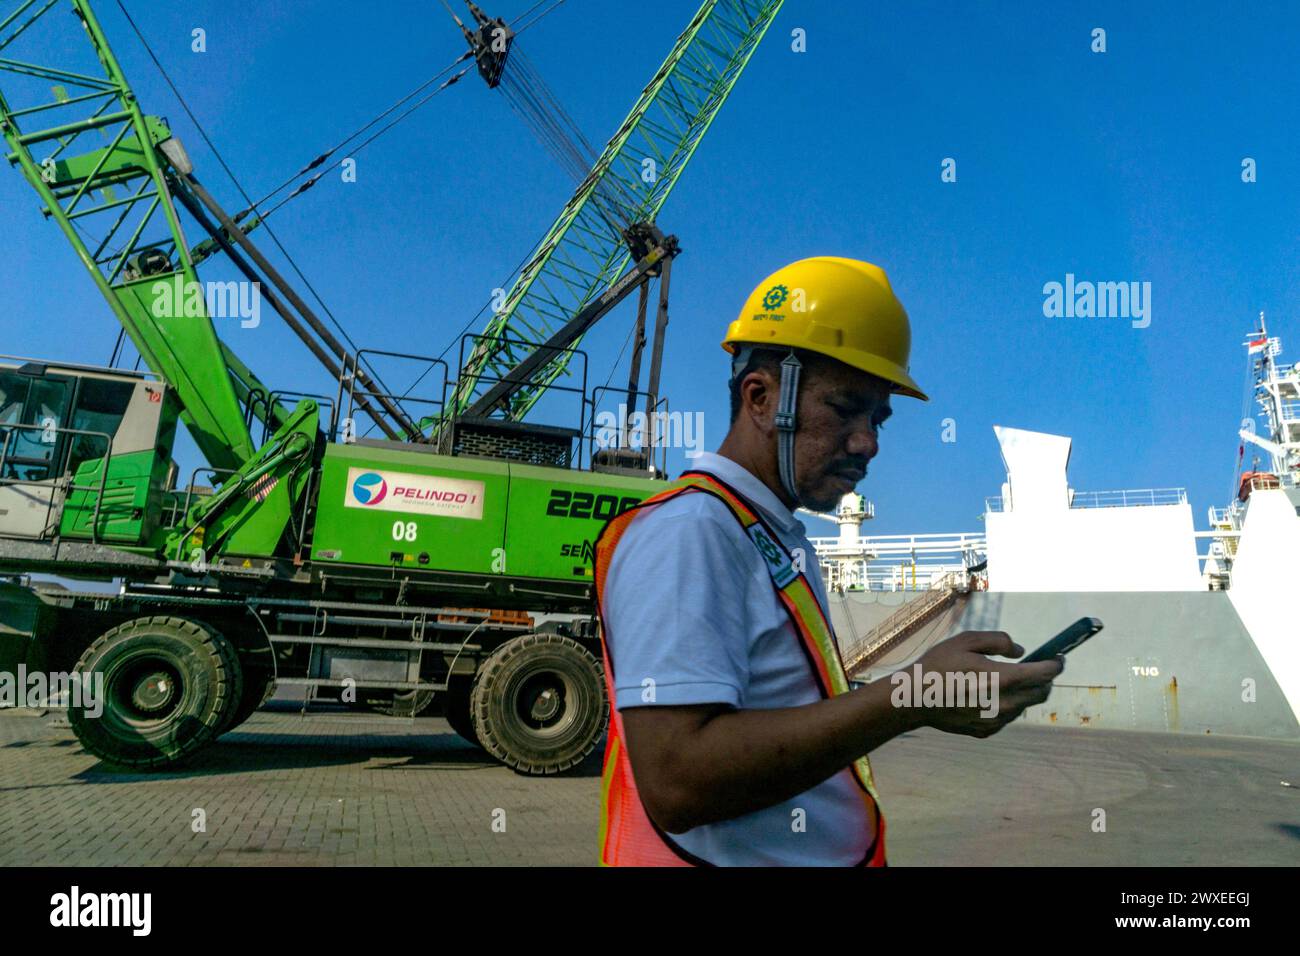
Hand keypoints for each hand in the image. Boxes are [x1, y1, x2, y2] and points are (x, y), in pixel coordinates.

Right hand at [905, 631, 1063, 737]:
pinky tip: (988, 695)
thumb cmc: (938, 665)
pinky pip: (1007, 717)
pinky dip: (1007, 705)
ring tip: (1007, 680)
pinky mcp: (987, 730)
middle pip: (1041, 693)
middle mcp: (1005, 703)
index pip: (1044, 673)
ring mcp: (996, 720)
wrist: (914, 699)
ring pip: (1024, 706)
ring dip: (1025, 692)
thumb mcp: (966, 641)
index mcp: (1002, 678)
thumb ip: (998, 641)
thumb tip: (1020, 651)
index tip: (1059, 658)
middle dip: (1045, 679)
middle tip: (1038, 667)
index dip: (1056, 664)